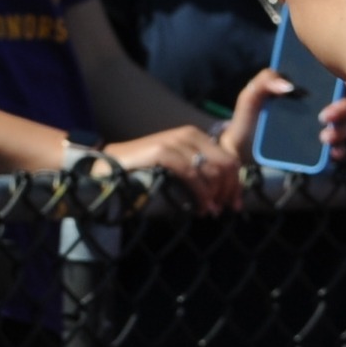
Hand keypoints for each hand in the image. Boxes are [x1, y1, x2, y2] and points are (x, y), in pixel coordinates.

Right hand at [104, 125, 243, 209]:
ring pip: (212, 170)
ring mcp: (175, 140)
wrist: (109, 169)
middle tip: (221, 210)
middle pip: (226, 164)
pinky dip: (199, 193)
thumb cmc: (145, 173)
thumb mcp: (177, 169)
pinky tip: (198, 208)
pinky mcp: (162, 150)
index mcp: (195, 137)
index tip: (234, 206)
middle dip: (228, 190)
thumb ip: (199, 173)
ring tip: (208, 212)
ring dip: (214, 195)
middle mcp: (188, 134)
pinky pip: (191, 173)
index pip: (230, 158)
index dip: (236, 184)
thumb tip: (224, 194)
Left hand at [215, 69, 345, 166]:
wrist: (240, 149)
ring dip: (341, 131)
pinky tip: (331, 152)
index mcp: (308, 90)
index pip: (336, 81)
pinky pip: (338, 151)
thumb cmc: (248, 116)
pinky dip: (340, 151)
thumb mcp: (252, 94)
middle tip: (326, 116)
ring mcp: (322, 130)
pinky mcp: (319, 152)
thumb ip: (265, 80)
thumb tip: (288, 86)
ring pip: (345, 127)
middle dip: (344, 108)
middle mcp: (321, 108)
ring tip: (324, 137)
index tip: (344, 85)